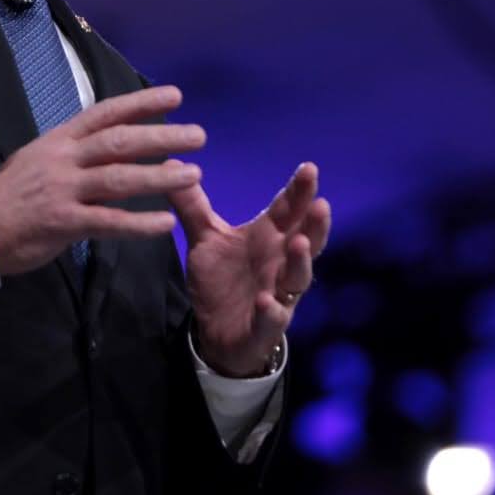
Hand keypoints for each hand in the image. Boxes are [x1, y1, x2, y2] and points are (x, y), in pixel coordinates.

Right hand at [0, 85, 205, 276]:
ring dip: (159, 175)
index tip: (176, 96)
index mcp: (59, 140)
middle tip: (198, 135)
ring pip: (118, 178)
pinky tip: (165, 225)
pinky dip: (138, 223)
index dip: (141, 103)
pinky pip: (107, 221)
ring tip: (194, 174)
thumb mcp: (37, 158)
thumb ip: (71, 150)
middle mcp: (64, 159)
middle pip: (119, 142)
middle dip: (161, 137)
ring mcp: (63, 190)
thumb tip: (105, 140)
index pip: (105, 113)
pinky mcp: (63, 222)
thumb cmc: (10, 195)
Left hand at [172, 162, 331, 376]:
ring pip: (298, 278)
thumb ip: (193, 205)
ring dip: (301, 262)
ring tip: (300, 244)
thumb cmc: (222, 278)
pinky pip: (273, 318)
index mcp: (268, 238)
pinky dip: (271, 310)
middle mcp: (280, 263)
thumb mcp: (205, 238)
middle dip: (315, 224)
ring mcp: (277, 294)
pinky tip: (265, 301)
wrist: (217, 331)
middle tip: (320, 204)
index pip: (288, 210)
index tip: (309, 168)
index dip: (300, 191)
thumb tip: (174, 163)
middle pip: (306, 240)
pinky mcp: (266, 325)